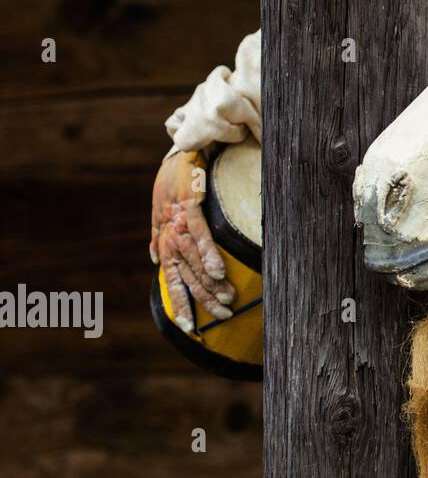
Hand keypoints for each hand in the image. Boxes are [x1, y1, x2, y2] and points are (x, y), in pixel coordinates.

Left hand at [149, 151, 235, 330]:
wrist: (178, 152)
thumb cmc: (171, 182)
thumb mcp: (158, 210)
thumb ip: (156, 236)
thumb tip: (151, 259)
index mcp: (164, 239)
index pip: (173, 278)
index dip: (180, 302)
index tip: (188, 325)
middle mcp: (169, 235)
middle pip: (187, 275)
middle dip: (203, 298)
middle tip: (222, 315)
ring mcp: (179, 222)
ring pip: (195, 260)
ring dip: (211, 282)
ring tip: (227, 300)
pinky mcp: (189, 207)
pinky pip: (200, 236)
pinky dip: (209, 254)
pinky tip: (218, 272)